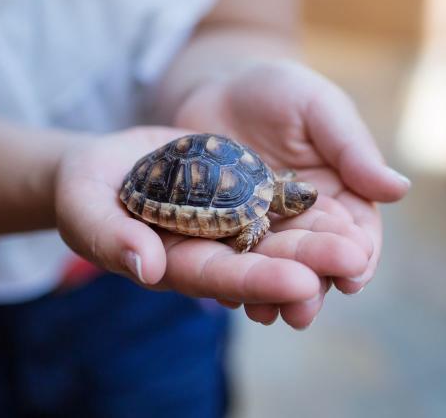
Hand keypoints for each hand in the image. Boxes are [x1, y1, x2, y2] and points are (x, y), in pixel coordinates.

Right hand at [56, 126, 358, 316]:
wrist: (103, 163)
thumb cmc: (83, 191)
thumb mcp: (84, 209)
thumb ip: (111, 237)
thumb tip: (148, 268)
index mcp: (175, 264)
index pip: (222, 278)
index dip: (260, 281)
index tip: (300, 283)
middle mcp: (212, 250)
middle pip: (264, 260)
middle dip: (309, 263)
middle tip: (353, 263)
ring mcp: (230, 221)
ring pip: (282, 234)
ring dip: (321, 241)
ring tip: (362, 245)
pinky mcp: (242, 192)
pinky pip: (281, 200)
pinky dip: (312, 205)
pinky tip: (350, 206)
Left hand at [175, 61, 410, 326]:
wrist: (218, 85)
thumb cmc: (280, 90)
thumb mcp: (320, 109)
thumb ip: (352, 149)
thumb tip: (400, 189)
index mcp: (342, 195)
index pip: (357, 233)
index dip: (357, 255)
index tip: (353, 272)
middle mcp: (306, 222)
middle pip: (315, 262)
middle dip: (312, 286)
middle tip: (305, 309)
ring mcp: (264, 230)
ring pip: (276, 270)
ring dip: (273, 295)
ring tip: (267, 312)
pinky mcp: (223, 231)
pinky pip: (232, 260)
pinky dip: (232, 280)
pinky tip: (228, 296)